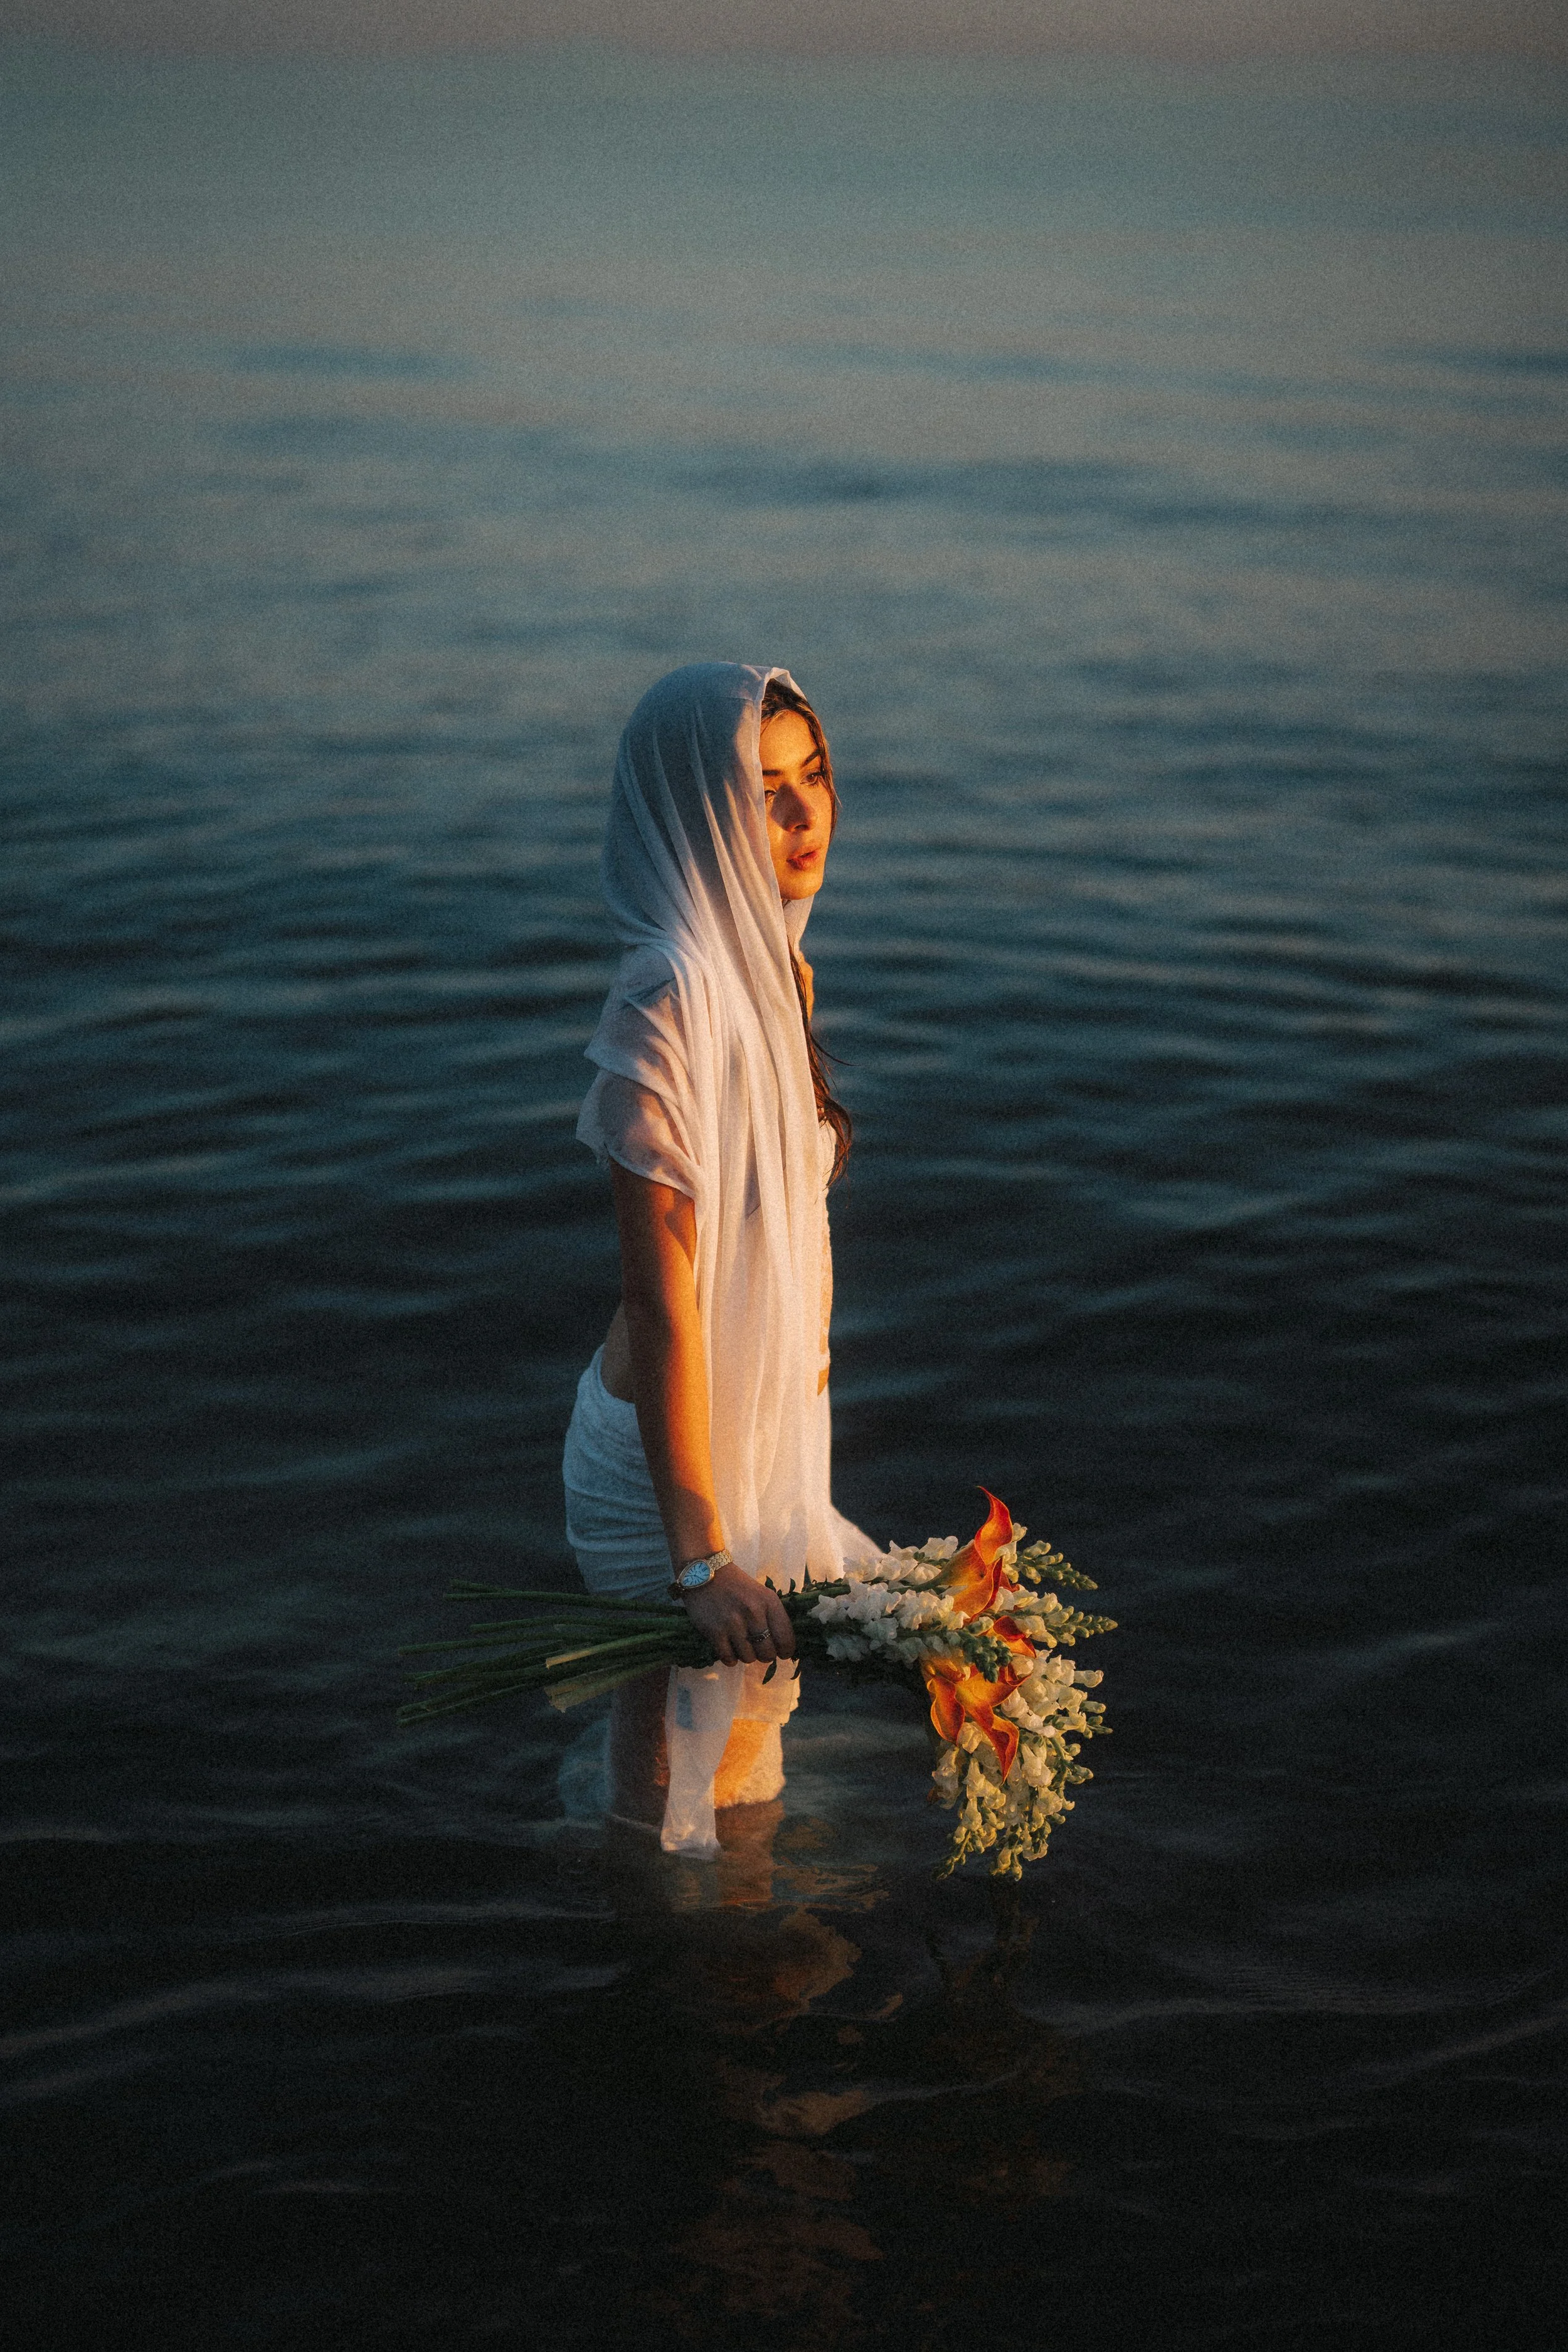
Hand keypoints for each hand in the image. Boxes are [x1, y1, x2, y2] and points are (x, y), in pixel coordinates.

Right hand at [680, 1561, 795, 1668]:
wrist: (703, 1574)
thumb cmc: (736, 1586)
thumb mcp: (762, 1594)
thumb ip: (773, 1616)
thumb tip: (783, 1645)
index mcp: (769, 1602)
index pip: (785, 1638)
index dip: (786, 1651)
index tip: (782, 1653)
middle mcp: (753, 1613)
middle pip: (767, 1653)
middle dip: (765, 1655)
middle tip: (759, 1649)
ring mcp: (733, 1623)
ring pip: (748, 1658)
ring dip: (746, 1655)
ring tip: (742, 1645)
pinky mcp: (715, 1632)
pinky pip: (729, 1658)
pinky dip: (730, 1658)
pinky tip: (729, 1649)